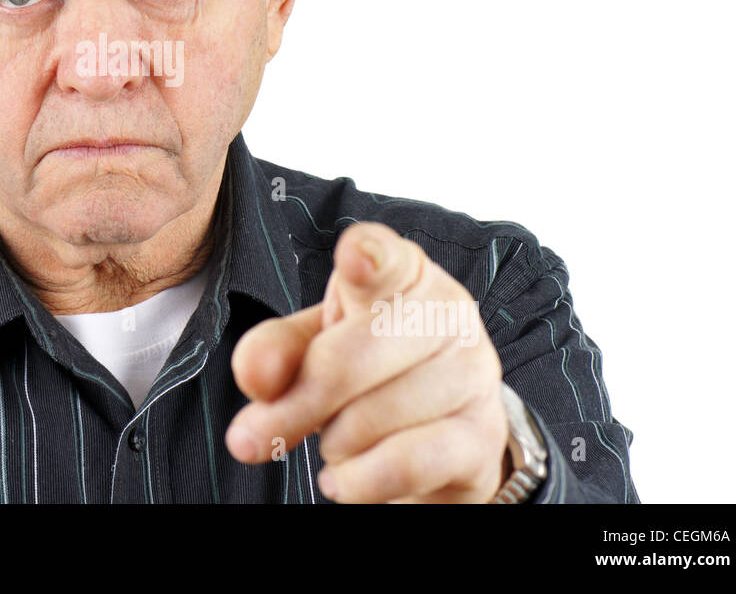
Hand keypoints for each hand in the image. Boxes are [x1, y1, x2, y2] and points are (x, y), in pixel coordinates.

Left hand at [225, 221, 509, 502]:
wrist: (439, 441)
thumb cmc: (372, 373)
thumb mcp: (313, 348)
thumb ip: (275, 351)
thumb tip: (254, 376)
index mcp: (402, 274)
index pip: (383, 259)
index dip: (368, 256)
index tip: (354, 256)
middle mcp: (447, 313)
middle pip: (346, 359)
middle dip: (295, 406)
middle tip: (255, 435)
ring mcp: (472, 373)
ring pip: (369, 419)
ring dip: (334, 444)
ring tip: (340, 441)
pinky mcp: (480, 437)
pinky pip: (403, 465)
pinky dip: (358, 480)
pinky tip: (347, 478)